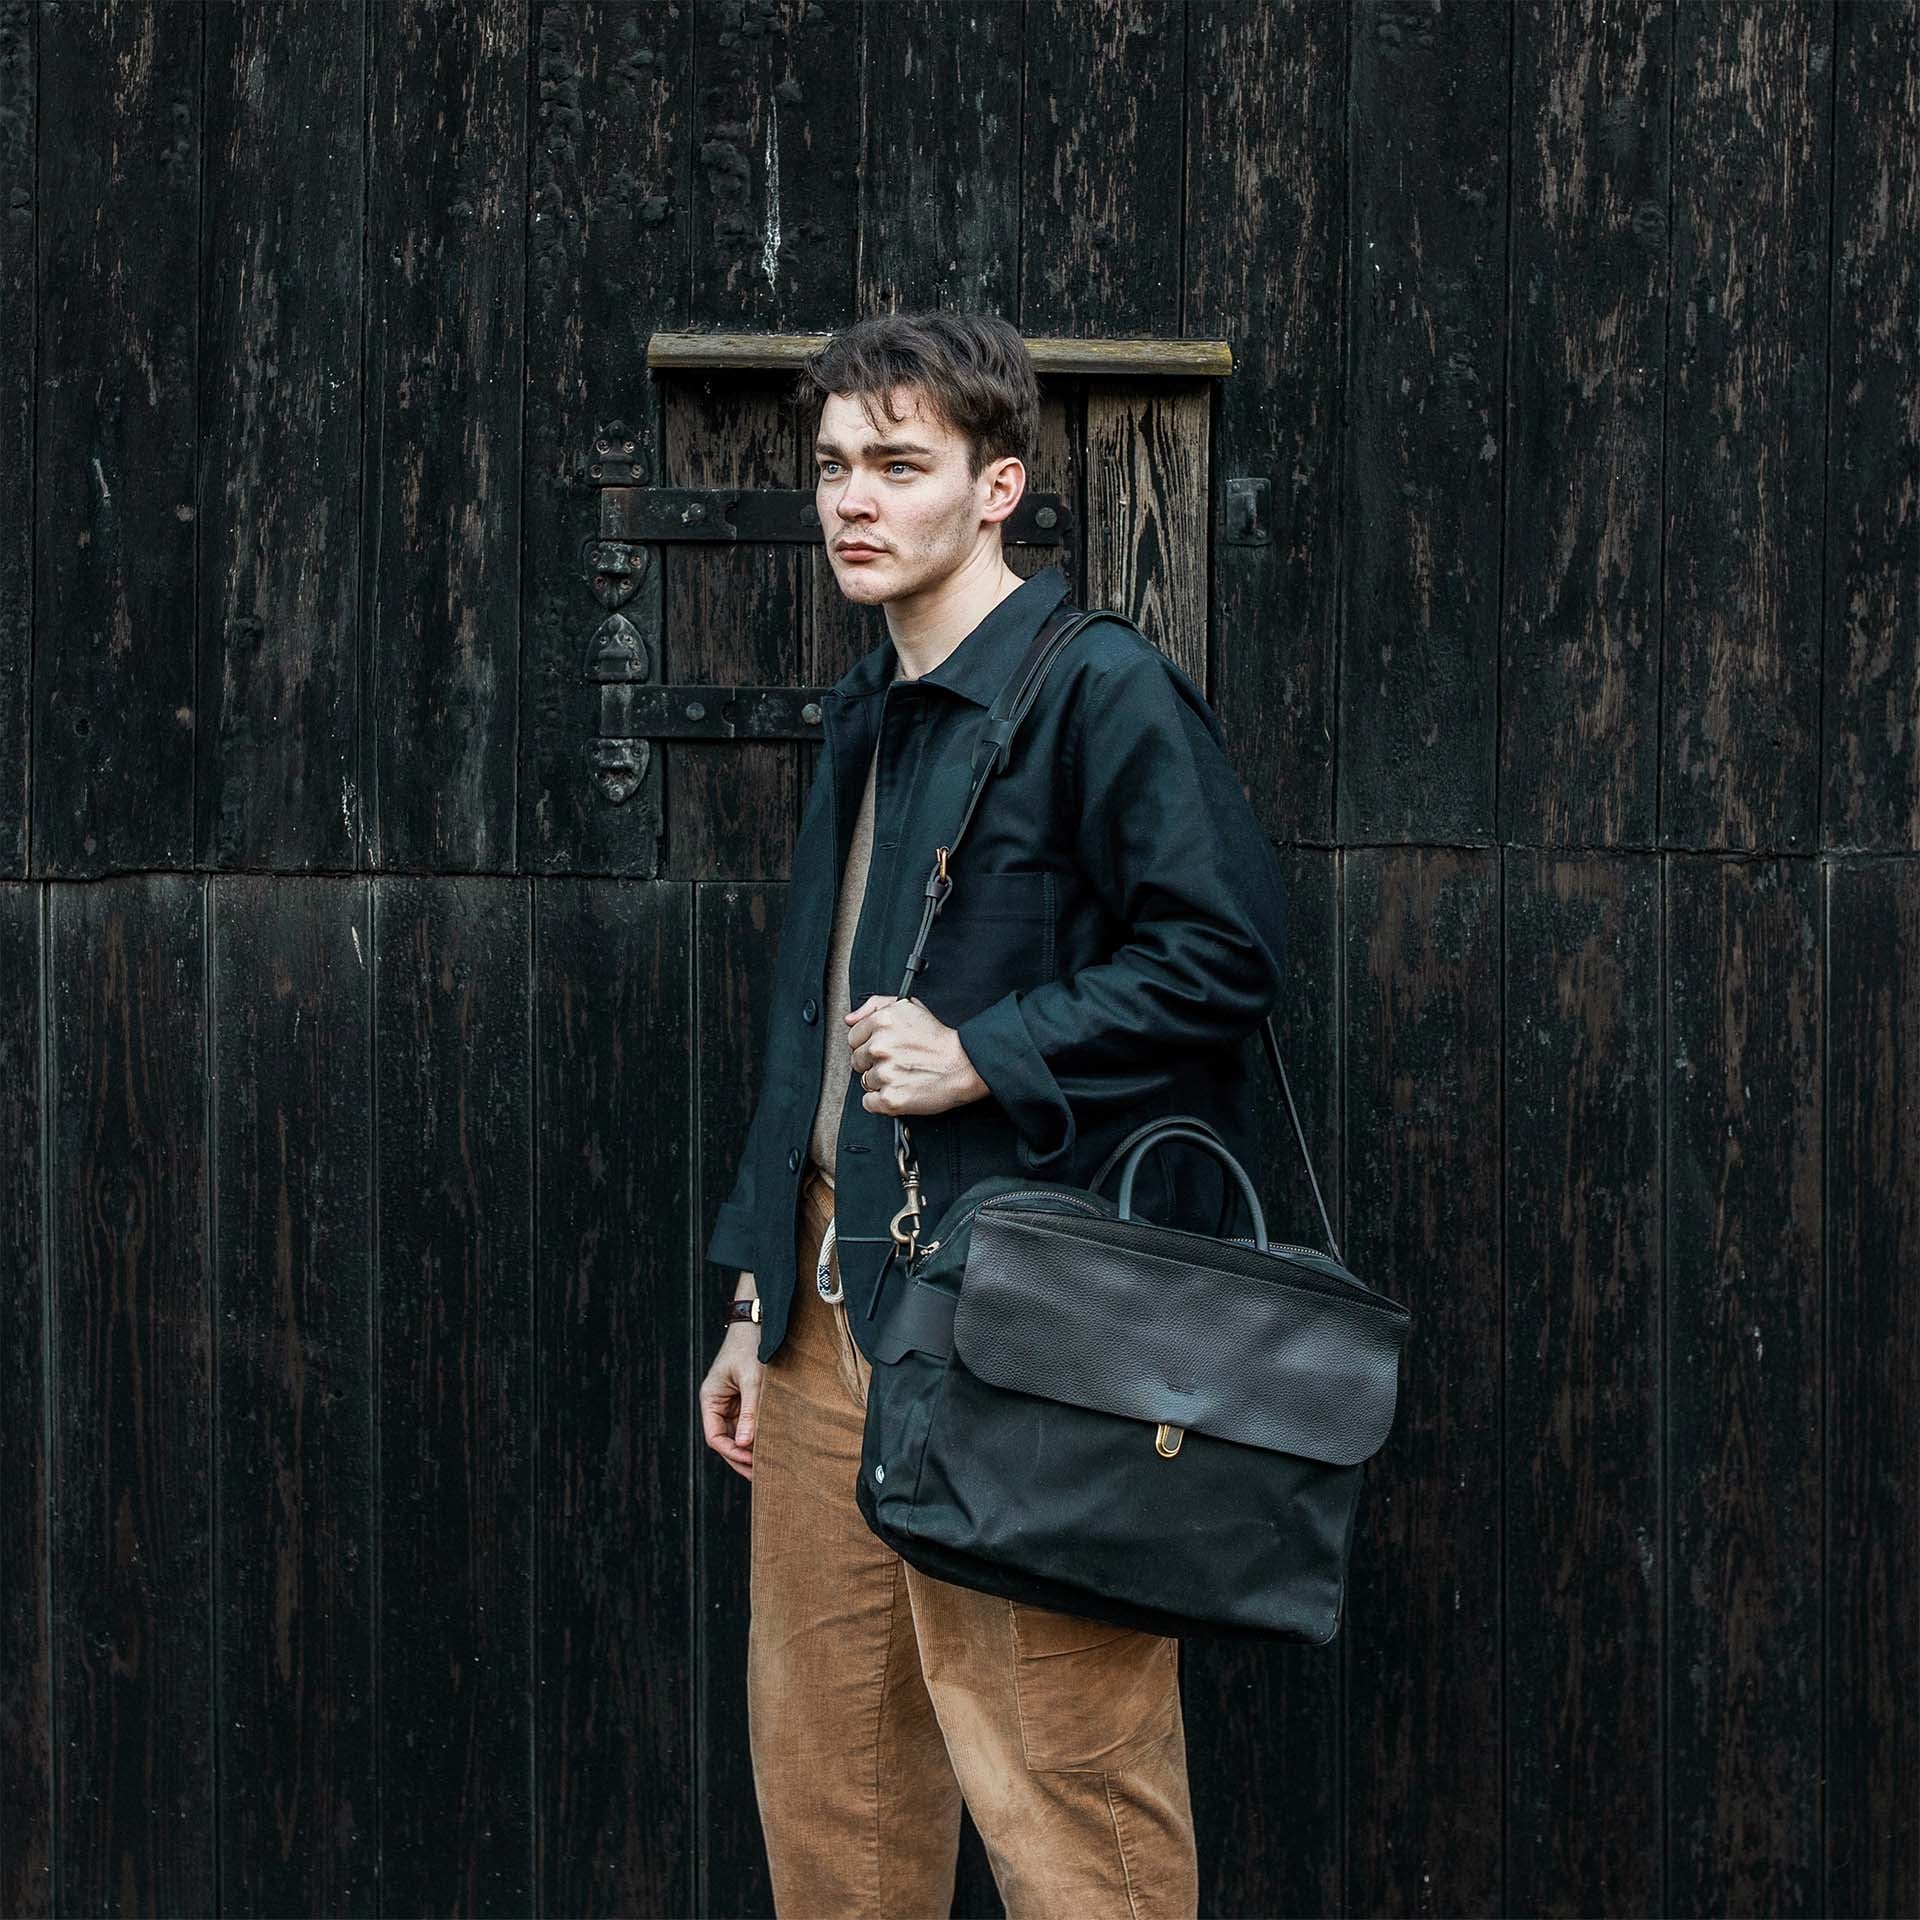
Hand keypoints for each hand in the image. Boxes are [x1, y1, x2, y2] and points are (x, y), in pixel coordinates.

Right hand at [699, 1277, 763, 1480]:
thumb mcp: (752, 1379)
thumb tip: (745, 1444)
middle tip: (761, 1476)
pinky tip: (773, 1447)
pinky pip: (750, 1424)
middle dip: (741, 1458)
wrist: (759, 1320)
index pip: (715, 1436)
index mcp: (711, 1399)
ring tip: (769, 1467)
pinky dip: (758, 1436)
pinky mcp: (746, 1399)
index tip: (751, 1461)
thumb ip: (750, 1412)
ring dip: (751, 1449)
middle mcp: (718, 1404)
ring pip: (739, 1435)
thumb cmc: (751, 1346)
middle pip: (726, 1440)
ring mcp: (732, 1403)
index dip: (731, 1452)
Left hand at [846, 993, 988, 1117]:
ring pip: (865, 1081)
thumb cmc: (939, 1039)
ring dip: (881, 1081)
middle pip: (857, 1060)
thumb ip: (874, 1006)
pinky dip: (882, 1101)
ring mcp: (884, 1074)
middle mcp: (880, 1046)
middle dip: (874, 1062)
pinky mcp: (890, 1099)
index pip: (853, 1037)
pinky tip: (900, 1089)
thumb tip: (850, 1019)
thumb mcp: (909, 1007)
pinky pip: (869, 1103)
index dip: (869, 1043)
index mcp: (882, 1022)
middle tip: (898, 1061)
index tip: (885, 1048)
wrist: (965, 1065)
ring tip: (904, 1074)